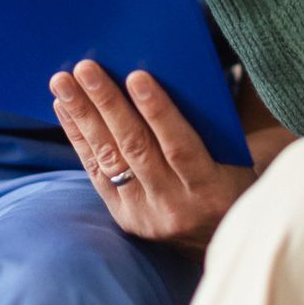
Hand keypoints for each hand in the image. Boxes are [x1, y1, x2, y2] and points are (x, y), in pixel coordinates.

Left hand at [51, 60, 255, 253]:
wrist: (223, 236)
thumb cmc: (235, 180)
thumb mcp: (240, 159)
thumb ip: (213, 128)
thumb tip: (172, 77)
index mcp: (211, 189)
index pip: (180, 147)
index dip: (158, 111)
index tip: (137, 75)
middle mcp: (176, 206)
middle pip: (136, 148)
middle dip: (107, 104)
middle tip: (85, 68)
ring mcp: (146, 215)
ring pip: (110, 159)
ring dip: (84, 117)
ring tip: (63, 83)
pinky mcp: (124, 217)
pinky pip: (97, 173)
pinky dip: (80, 138)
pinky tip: (65, 109)